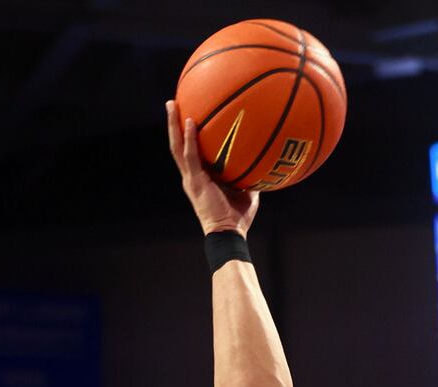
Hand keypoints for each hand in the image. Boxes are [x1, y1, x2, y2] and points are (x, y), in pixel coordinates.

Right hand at [166, 100, 257, 236]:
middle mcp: (191, 175)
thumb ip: (250, 176)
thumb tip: (265, 161)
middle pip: (177, 144)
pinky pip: (190, 155)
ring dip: (173, 124)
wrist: (228, 233)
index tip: (188, 115)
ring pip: (176, 146)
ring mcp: (190, 177)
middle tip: (173, 101)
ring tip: (172, 104)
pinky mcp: (195, 181)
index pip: (190, 151)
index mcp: (199, 177)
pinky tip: (189, 121)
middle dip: (174, 123)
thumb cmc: (238, 217)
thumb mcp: (247, 191)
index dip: (186, 135)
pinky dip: (188, 138)